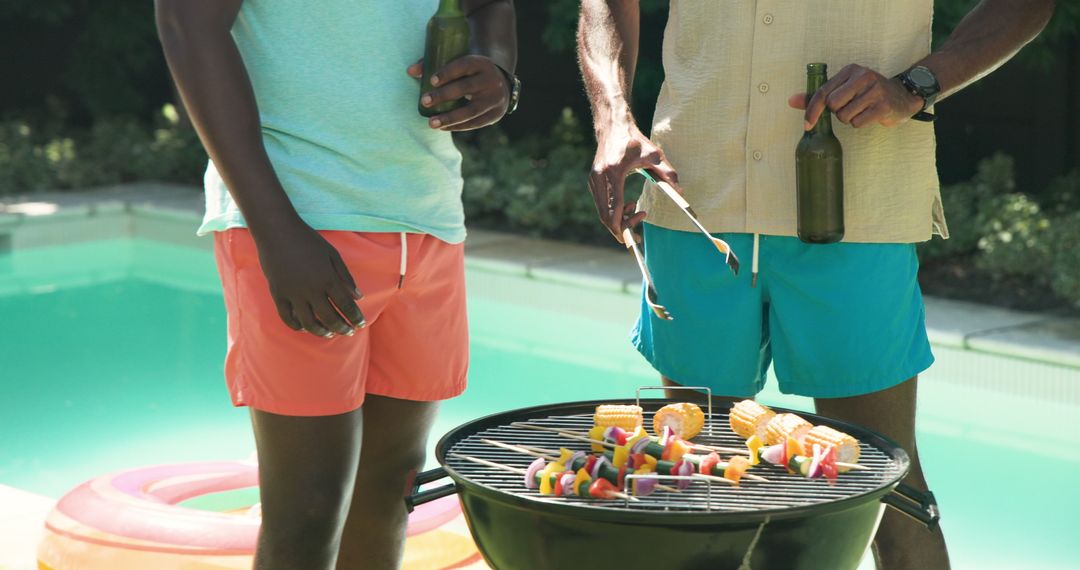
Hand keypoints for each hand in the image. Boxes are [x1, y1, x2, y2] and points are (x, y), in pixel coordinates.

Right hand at [252, 220, 364, 337]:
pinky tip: (305, 328)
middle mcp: (311, 290)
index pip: (346, 306)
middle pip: (330, 318)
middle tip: (349, 332)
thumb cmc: (308, 240)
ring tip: (330, 334)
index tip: (361, 325)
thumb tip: (358, 297)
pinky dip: (297, 326)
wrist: (277, 231)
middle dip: (343, 328)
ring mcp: (292, 294)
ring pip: (309, 323)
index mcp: (327, 279)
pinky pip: (287, 318)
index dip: (355, 318)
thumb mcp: (332, 255)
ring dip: (322, 332)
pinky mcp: (278, 294)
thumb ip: (346, 277)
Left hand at [408, 55, 509, 130]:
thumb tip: (409, 71)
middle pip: (466, 88)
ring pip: (471, 110)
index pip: (464, 65)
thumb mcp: (459, 64)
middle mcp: (492, 80)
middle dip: (444, 96)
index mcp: (482, 63)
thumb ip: (434, 64)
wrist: (500, 85)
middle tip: (424, 101)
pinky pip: (475, 123)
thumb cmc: (471, 73)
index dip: (448, 73)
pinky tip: (443, 127)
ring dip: (450, 118)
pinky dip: (458, 126)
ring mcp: (495, 99)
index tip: (431, 81)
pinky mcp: (495, 115)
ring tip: (431, 123)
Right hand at [589, 124, 679, 242]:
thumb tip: (681, 193)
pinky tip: (629, 205)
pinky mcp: (593, 181)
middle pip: (605, 216)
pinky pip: (601, 204)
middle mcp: (599, 178)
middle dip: (621, 229)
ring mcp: (593, 180)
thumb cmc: (634, 140)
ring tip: (638, 210)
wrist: (613, 126)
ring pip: (602, 212)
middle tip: (638, 235)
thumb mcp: (654, 155)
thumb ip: (668, 174)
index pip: (613, 209)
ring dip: (619, 219)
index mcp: (613, 173)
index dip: (621, 227)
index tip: (632, 239)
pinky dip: (614, 211)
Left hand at [789, 64, 923, 129]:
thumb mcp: (844, 89)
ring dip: (849, 119)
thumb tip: (791, 101)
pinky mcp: (883, 106)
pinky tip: (869, 115)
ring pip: (844, 116)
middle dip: (837, 113)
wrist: (902, 96)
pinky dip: (860, 124)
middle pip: (833, 106)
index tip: (807, 125)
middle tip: (850, 107)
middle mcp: (863, 76)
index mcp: (851, 70)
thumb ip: (819, 96)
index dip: (812, 110)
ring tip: (861, 110)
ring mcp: (875, 91)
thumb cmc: (867, 94)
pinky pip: (857, 123)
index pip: (823, 92)